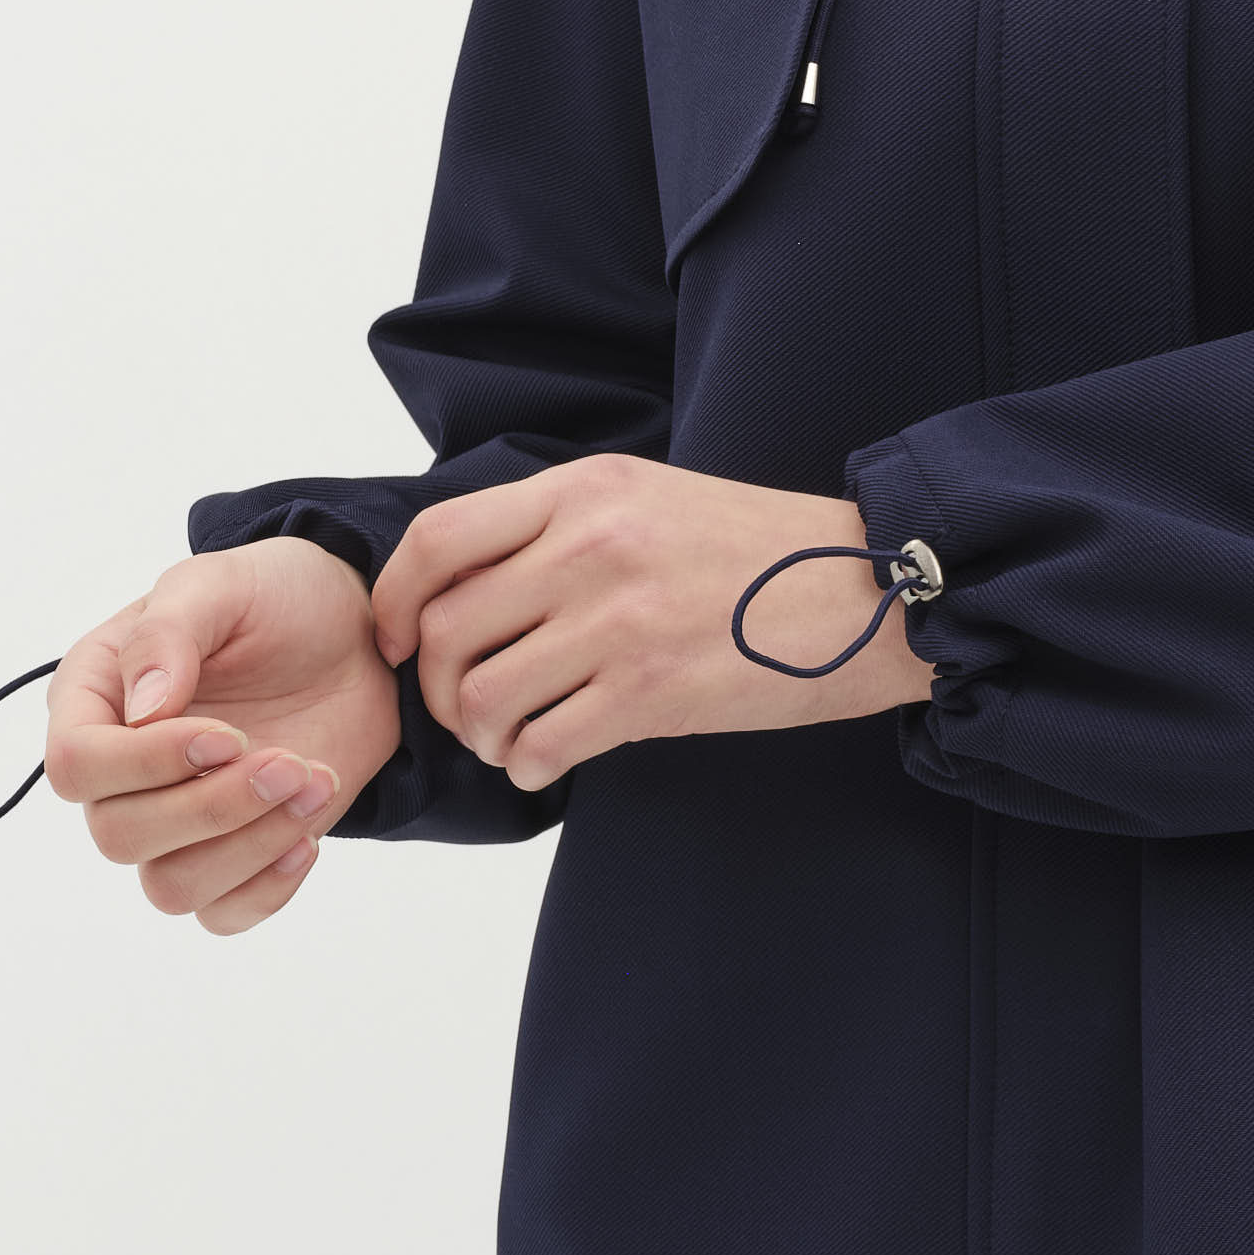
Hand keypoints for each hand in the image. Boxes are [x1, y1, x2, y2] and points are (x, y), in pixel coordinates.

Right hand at [46, 536, 401, 933]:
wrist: (354, 632)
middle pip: (119, 836)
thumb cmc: (275, 597)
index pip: (74, 764)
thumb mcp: (221, 585)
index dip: (147, 763)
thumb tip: (143, 710)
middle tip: (289, 761)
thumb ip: (169, 633)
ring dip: (248, 847)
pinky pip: (221, 913)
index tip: (230, 735)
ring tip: (313, 784)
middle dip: (213, 807)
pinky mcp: (232, 851)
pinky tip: (309, 833)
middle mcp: (121, 771)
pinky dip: (266, 888)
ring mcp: (174, 818)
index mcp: (96, 699)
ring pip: (169, 887)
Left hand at [369, 454, 929, 789]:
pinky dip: (528, 764)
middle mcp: (589, 546)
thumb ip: (560, 525)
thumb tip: (468, 587)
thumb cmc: (757, 549)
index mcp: (584, 490)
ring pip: (484, 695)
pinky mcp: (650, 690)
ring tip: (513, 737)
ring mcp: (617, 620)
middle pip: (448, 629)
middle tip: (465, 706)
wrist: (861, 591)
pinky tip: (549, 758)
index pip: (439, 540)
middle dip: (438, 684)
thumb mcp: (648, 495)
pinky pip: (541, 744)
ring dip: (483, 733)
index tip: (392, 638)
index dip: (393, 600)